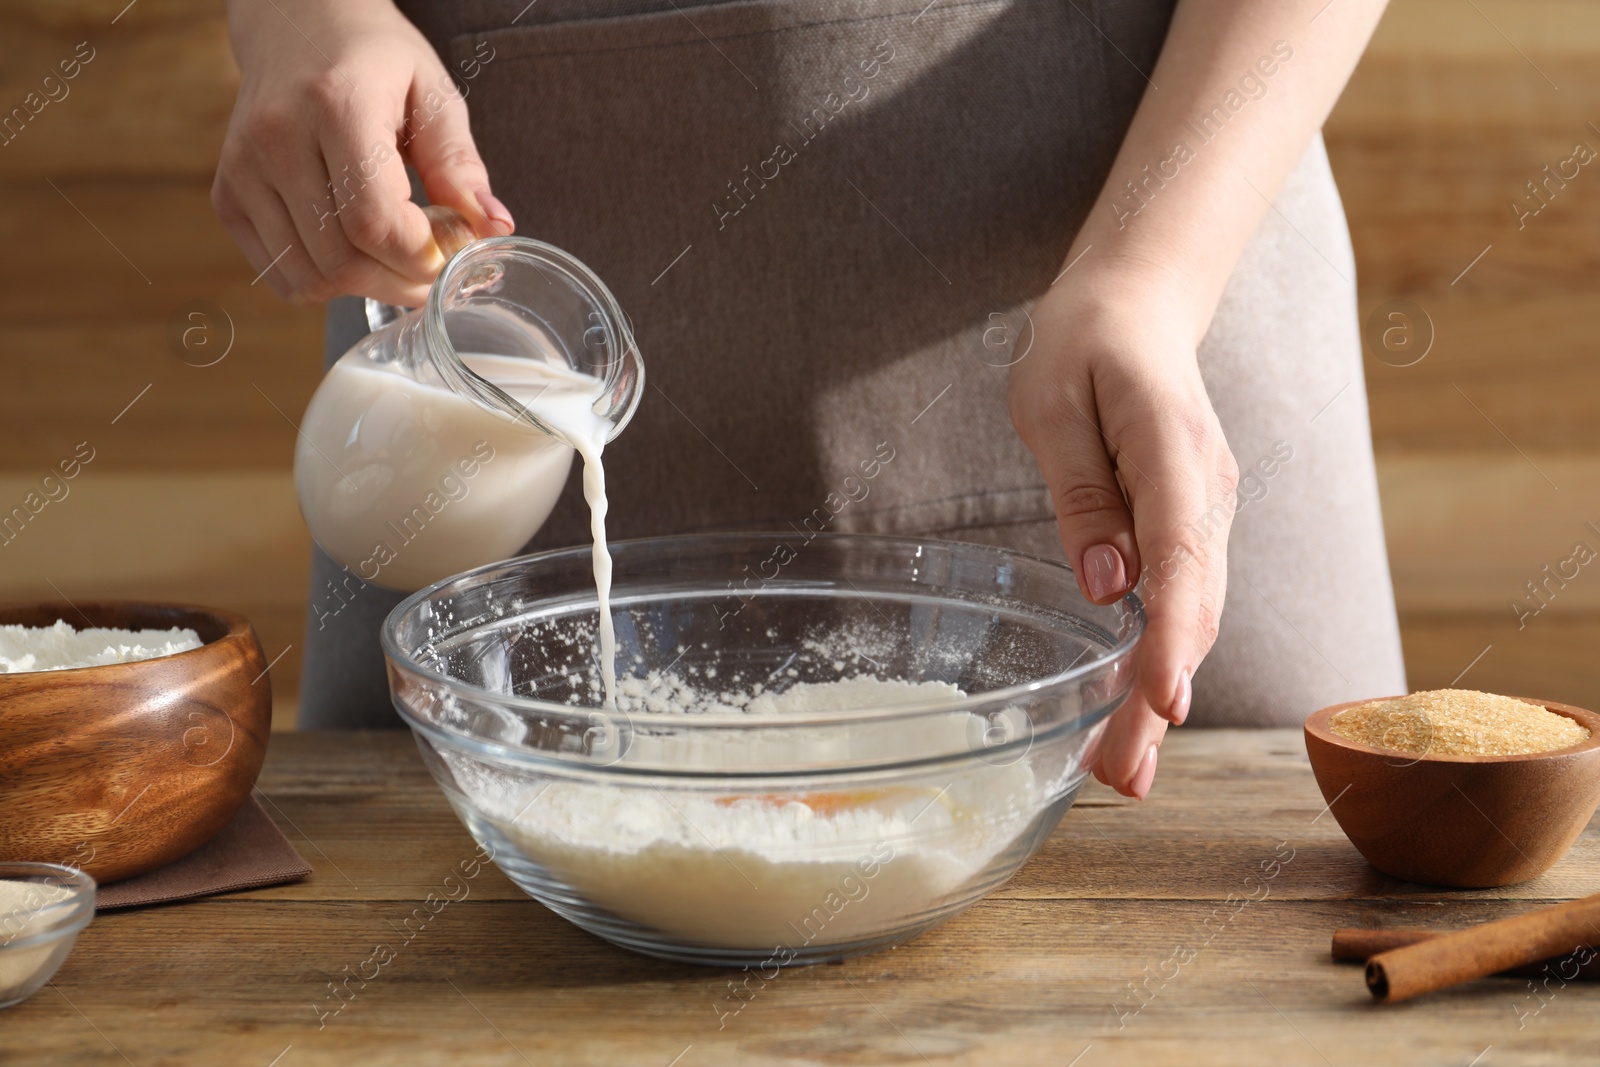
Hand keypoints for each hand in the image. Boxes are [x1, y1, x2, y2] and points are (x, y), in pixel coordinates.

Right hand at [212, 0, 512, 304]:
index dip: (421, 257)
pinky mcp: (227, 197)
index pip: (375, 222)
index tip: (452, 251)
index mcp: (335, 105)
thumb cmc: (375, 60)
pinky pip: (282, 275)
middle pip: (342, 261)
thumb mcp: (434, 93)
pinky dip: (327, 282)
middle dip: (402, 282)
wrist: (296, 26)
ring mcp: (242, 171)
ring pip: (311, 278)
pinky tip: (353, 250)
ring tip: (396, 256)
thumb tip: (493, 227)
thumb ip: (461, 164)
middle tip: (433, 267)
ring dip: (367, 287)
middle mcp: (275, 139)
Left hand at [1008, 266, 1239, 798]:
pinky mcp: (1190, 526)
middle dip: (1159, 699)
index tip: (1159, 703)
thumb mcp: (1052, 403)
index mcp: (1173, 453)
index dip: (1170, 638)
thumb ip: (1081, 492)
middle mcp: (1207, 493)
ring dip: (1160, 695)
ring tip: (1123, 771)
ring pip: (1193, 617)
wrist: (1135, 305)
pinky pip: (1182, 601)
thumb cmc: (1083, 343)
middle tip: (1121, 777)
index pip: (1181, 560)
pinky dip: (1161, 659)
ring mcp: (1206, 512)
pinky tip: (1136, 712)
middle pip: (1194, 610)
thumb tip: (1107, 586)